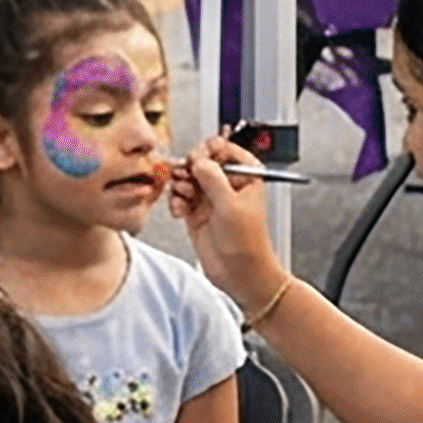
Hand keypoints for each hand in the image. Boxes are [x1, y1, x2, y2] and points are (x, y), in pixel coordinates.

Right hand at [155, 137, 293, 314]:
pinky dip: (175, 201)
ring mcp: (210, 198)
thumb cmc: (248, 243)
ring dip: (180, 185)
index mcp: (245, 178)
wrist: (239, 272)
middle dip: (190, 167)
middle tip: (186, 175)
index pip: (227, 150)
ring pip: (187, 177)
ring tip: (183, 195)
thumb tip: (199, 159)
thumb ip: (213, 178)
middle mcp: (227, 185)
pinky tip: (180, 211)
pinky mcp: (195, 212)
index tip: (201, 155)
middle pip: (202, 161)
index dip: (212, 149)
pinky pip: (179, 196)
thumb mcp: (231, 205)